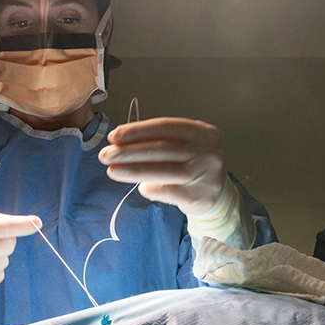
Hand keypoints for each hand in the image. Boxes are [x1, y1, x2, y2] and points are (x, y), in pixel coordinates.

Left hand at [98, 117, 226, 215]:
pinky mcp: (199, 197)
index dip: (138, 131)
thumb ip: (159, 141)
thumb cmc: (193, 164)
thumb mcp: (185, 144)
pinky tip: (141, 187)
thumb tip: (120, 143)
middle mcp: (207, 151)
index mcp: (202, 132)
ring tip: (112, 170)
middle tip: (106, 155)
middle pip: (163, 149)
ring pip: (164, 171)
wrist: (218, 195)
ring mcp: (205, 175)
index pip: (165, 127)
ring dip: (133, 171)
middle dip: (130, 152)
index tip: (114, 136)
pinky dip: (150, 188)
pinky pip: (167, 192)